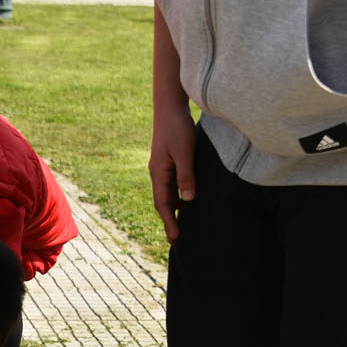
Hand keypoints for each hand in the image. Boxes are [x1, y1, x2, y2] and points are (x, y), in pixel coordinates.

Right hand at [149, 106, 196, 243]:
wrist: (170, 108)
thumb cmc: (177, 128)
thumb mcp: (184, 152)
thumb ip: (186, 176)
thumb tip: (188, 200)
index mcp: (158, 173)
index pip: (163, 204)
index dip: (169, 221)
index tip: (175, 238)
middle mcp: (158, 173)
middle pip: (163, 202)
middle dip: (169, 221)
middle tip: (176, 239)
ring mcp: (162, 168)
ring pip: (167, 195)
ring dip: (172, 210)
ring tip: (180, 225)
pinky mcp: (169, 162)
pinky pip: (171, 185)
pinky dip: (176, 197)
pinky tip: (185, 202)